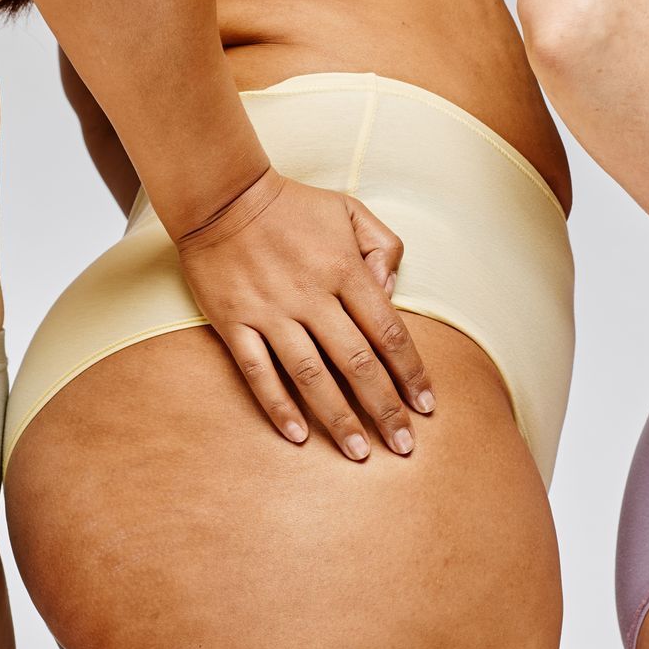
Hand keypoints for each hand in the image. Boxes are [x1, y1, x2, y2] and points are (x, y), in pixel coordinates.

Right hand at [175, 169, 432, 458]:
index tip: (426, 406)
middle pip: (357, 363)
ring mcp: (271, 313)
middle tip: (404, 446)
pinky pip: (258, 373)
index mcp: (345, 269)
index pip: (389, 332)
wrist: (221, 195)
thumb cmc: (291, 205)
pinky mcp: (234, 323)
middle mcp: (311, 296)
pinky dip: (278, 406)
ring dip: (339, 418)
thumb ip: (383, 246)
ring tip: (359, 453)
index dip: (412, 373)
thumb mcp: (350, 209)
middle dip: (385, 408)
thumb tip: (391, 293)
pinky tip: (299, 435)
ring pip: (311, 376)